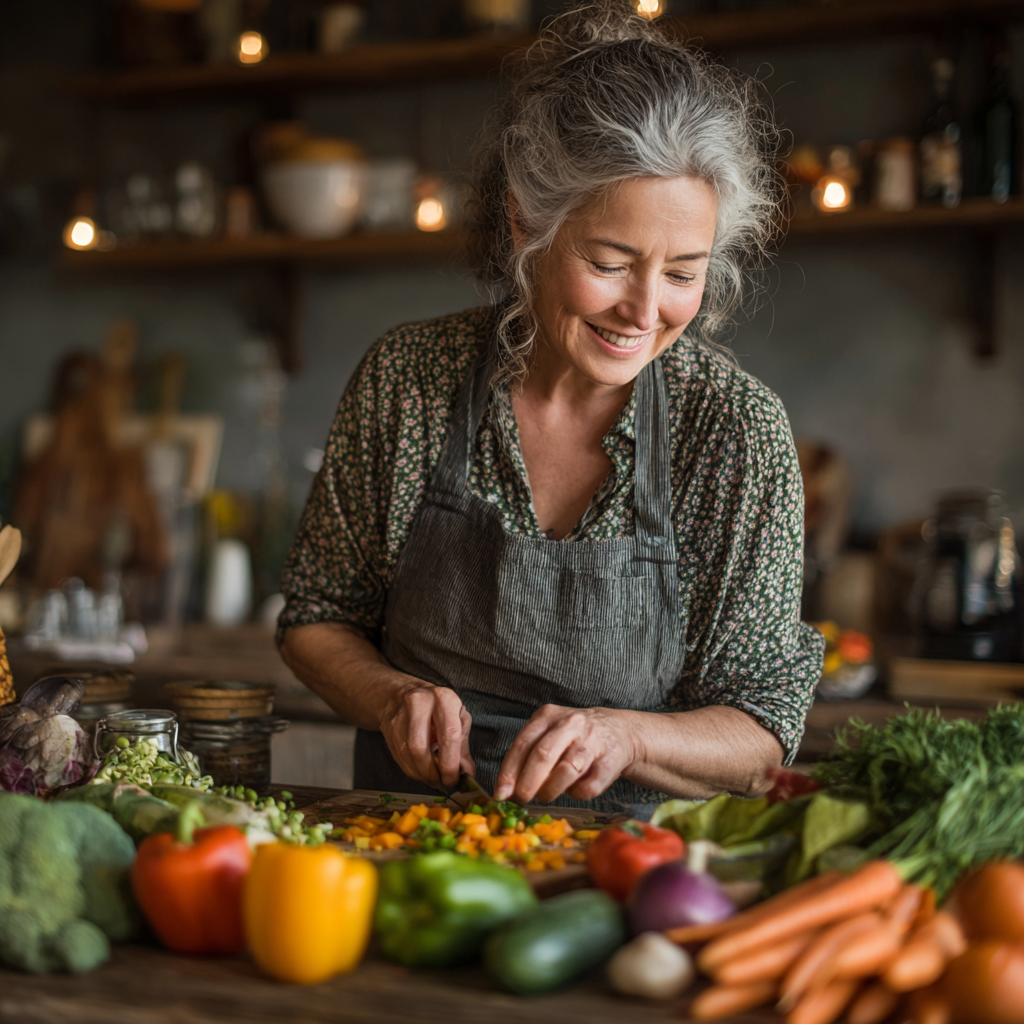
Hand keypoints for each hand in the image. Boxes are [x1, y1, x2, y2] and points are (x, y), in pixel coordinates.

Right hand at [379, 681, 474, 787]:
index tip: (453, 779)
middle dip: (433, 773)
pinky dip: (412, 770)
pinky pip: (399, 756)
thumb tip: (467, 773)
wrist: (401, 694)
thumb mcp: (457, 718)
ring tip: (434, 779)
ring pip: (408, 754)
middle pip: (421, 748)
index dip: (450, 763)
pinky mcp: (389, 727)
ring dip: (422, 774)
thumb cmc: (437, 707)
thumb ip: (463, 746)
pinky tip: (421, 771)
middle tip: (443, 783)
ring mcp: (400, 714)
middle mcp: (420, 703)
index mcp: (444, 698)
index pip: (449, 735)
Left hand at [493, 704, 638, 803]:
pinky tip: (574, 789)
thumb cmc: (574, 738)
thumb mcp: (549, 734)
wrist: (620, 731)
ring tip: (545, 796)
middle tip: (521, 800)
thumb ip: (527, 757)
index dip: (509, 771)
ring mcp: (592, 741)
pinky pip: (588, 786)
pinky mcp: (610, 761)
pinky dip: (576, 794)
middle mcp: (570, 724)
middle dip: (527, 783)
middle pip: (543, 755)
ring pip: (566, 770)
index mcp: (548, 716)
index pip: (523, 744)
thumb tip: (506, 791)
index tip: (500, 794)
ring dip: (550, 790)